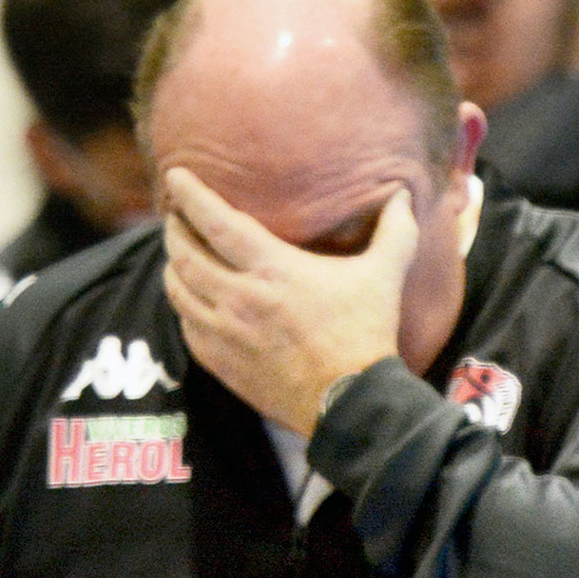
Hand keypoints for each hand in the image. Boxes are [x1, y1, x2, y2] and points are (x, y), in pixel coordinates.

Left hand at [161, 167, 418, 435]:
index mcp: (273, 269)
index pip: (215, 221)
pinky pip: (186, 326)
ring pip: (178, 290)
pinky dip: (183, 306)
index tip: (176, 176)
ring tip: (178, 254)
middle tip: (175, 215)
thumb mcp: (383, 275)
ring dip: (173, 266)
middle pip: (185, 253)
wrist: (350, 401)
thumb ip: (394, 231)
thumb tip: (404, 196)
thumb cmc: (366, 333)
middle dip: (175, 228)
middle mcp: (240, 297)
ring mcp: (225, 333)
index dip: (191, 195)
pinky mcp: (222, 363)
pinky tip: (190, 301)